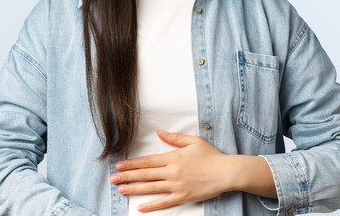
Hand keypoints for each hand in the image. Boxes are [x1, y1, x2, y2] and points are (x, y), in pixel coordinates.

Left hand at [109, 129, 231, 211]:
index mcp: (173, 157)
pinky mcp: (183, 197)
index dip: (131, 163)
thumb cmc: (211, 156)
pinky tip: (140, 207)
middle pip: (145, 174)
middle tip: (112, 178)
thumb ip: (174, 137)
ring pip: (151, 188)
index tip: (119, 164)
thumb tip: (159, 132)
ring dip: (134, 189)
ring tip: (120, 190)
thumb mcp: (193, 141)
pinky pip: (164, 202)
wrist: (226, 172)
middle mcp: (172, 172)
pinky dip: (151, 206)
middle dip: (127, 176)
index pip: (147, 161)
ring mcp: (177, 186)